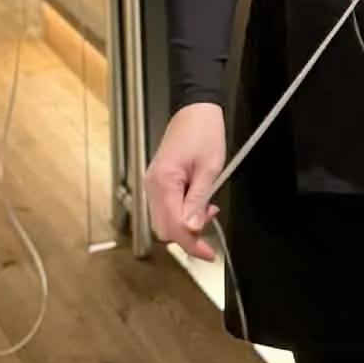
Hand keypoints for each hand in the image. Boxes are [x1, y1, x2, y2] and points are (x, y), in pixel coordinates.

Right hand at [146, 103, 226, 262]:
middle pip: (164, 228)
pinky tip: (198, 203)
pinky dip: (182, 212)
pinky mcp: (158, 181)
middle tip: (211, 227)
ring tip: (208, 209)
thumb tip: (192, 229)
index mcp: (163, 182)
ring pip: (164, 220)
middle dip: (188, 235)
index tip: (208, 254)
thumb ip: (198, 200)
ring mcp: (153, 184)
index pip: (173, 226)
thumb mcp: (209, 168)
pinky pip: (166, 207)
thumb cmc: (204, 131)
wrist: (195, 108)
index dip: (191, 244)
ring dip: (185, 224)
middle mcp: (152, 185)